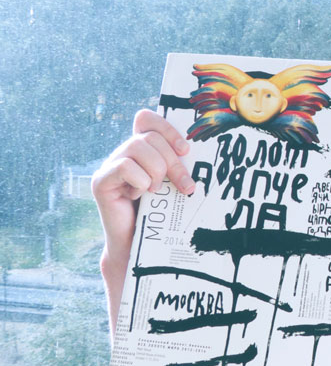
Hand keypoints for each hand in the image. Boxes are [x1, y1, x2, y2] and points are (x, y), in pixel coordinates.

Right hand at [91, 110, 194, 319]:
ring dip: (157, 172)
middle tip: (185, 186)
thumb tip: (194, 149)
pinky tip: (138, 196)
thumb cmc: (160, 214)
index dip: (167, 128)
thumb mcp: (172, 183)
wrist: (138, 246)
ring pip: (139, 148)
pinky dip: (140, 182)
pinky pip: (126, 166)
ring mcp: (109, 166)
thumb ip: (176, 164)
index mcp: (140, 149)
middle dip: (173, 161)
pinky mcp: (101, 181)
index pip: (146, 119)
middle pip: (150, 137)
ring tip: (157, 192)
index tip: (186, 151)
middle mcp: (122, 153)